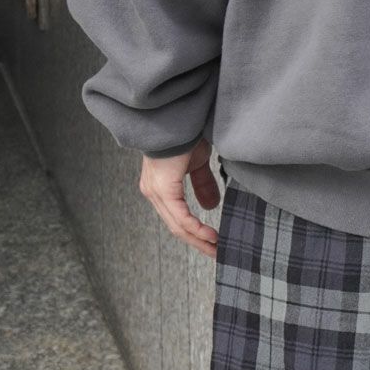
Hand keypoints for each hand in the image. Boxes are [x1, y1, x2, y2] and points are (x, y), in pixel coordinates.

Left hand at [139, 138, 221, 256]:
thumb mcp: (197, 163)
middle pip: (175, 227)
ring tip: (216, 248)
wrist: (178, 116)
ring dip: (198, 239)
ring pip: (177, 225)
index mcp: (160, 186)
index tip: (212, 242)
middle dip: (198, 242)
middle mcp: (153, 192)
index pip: (176, 217)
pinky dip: (196, 228)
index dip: (194, 232)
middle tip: (216, 253)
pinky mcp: (163, 188)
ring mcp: (155, 191)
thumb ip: (202, 184)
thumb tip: (210, 206)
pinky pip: (180, 216)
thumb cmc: (185, 133)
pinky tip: (209, 235)